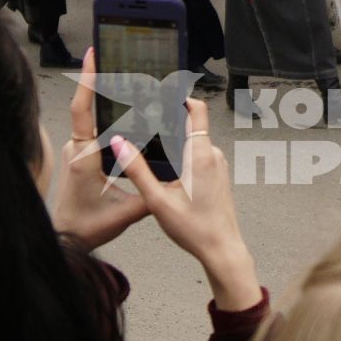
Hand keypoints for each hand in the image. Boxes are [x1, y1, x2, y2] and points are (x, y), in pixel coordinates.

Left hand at [52, 49, 152, 249]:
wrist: (64, 238)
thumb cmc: (84, 227)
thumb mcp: (124, 215)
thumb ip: (149, 197)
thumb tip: (173, 181)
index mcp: (85, 156)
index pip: (83, 110)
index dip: (88, 81)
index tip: (93, 56)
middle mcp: (77, 149)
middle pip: (89, 106)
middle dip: (102, 81)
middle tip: (115, 56)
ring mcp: (77, 150)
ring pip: (92, 118)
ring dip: (105, 99)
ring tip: (122, 78)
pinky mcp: (80, 155)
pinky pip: (93, 130)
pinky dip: (107, 118)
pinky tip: (121, 111)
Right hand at [110, 100, 261, 310]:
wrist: (221, 249)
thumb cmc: (193, 228)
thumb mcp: (156, 200)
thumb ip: (136, 169)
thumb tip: (118, 142)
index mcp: (200, 154)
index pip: (197, 109)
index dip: (181, 95)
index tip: (161, 91)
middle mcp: (213, 154)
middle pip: (191, 124)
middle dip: (169, 121)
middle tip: (144, 119)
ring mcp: (218, 164)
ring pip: (193, 141)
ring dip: (175, 141)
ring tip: (150, 146)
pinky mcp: (219, 174)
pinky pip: (199, 154)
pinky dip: (183, 155)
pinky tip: (167, 169)